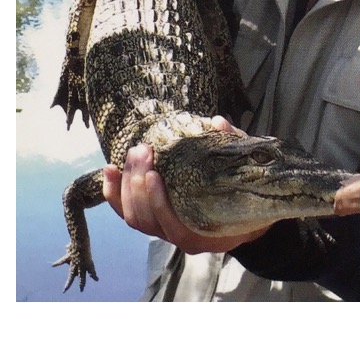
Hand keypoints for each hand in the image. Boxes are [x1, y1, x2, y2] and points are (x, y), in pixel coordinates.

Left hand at [102, 118, 269, 254]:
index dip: (158, 201)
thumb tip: (218, 123)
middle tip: (142, 150)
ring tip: (133, 153)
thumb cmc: (246, 192)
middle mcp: (181, 237)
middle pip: (147, 217)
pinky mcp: (155, 223)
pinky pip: (128, 214)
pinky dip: (115, 194)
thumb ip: (233, 148)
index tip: (154, 173)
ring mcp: (166, 232)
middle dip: (138, 182)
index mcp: (204, 230)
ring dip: (127, 185)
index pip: (172, 224)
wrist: (250, 219)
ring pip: (134, 217)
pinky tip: (110, 170)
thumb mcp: (245, 170)